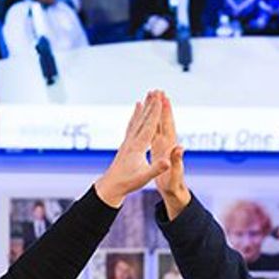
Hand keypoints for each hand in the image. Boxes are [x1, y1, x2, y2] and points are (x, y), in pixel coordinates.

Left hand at [94, 91, 170, 207]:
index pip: (149, 125)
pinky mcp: (125, 145)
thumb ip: (156, 168)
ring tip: (145, 98)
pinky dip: (134, 118)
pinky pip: (131, 128)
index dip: (155, 112)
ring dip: (142, 109)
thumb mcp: (145, 177)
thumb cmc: (128, 182)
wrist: (110, 186)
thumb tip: (167, 162)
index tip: (160, 99)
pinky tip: (135, 114)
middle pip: (142, 119)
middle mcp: (131, 141)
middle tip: (155, 91)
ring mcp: (127, 142)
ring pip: (136, 121)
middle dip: (150, 105)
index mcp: (138, 147)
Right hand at [151, 93, 190, 215]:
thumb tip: (181, 148)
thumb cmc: (173, 184)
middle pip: (164, 121)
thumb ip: (177, 161)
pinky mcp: (158, 149)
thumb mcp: (174, 174)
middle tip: (158, 91)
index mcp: (170, 146)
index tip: (163, 98)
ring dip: (156, 111)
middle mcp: (168, 143)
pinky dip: (151, 123)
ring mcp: (163, 145)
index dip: (166, 112)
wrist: (174, 191)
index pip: (168, 125)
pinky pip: (154, 132)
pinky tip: (148, 117)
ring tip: (153, 98)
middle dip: (161, 106)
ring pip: (159, 124)